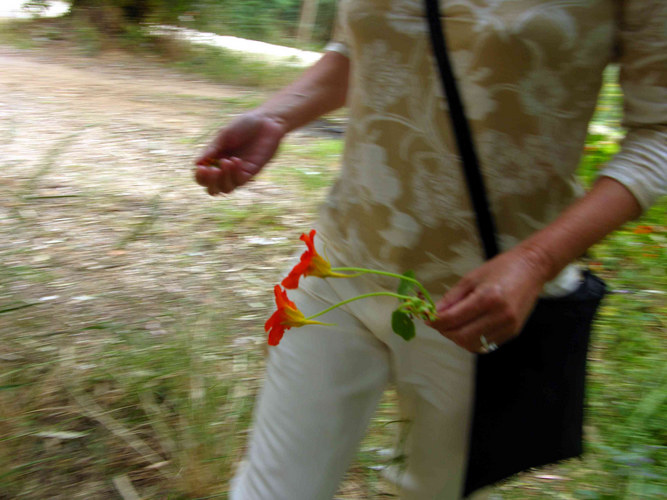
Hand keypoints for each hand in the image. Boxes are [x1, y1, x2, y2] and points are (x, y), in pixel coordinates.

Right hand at [194, 112, 286, 194]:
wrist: (266, 121)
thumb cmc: (244, 125)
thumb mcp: (224, 135)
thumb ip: (212, 150)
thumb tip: (196, 164)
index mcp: (215, 159)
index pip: (203, 176)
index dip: (200, 176)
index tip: (201, 168)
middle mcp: (225, 169)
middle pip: (213, 188)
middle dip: (210, 182)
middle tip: (212, 169)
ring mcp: (238, 172)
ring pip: (226, 189)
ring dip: (223, 178)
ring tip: (226, 161)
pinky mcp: (251, 173)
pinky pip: (240, 182)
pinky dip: (235, 173)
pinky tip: (236, 160)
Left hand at [427, 246, 550, 353]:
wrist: (531, 269)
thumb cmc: (500, 268)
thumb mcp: (471, 278)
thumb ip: (451, 298)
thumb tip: (434, 313)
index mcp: (488, 298)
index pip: (454, 319)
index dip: (436, 321)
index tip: (427, 318)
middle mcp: (500, 315)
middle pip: (462, 337)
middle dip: (445, 332)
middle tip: (438, 323)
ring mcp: (508, 326)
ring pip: (473, 344)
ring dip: (457, 338)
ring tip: (452, 325)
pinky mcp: (513, 332)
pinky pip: (485, 345)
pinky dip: (471, 340)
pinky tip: (467, 328)